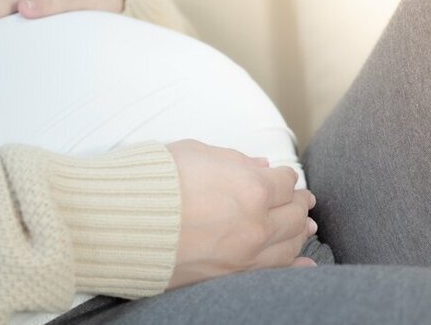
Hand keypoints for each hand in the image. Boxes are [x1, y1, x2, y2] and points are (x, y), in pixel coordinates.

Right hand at [165, 139, 317, 289]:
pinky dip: (296, 266)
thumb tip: (259, 165)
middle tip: (302, 200)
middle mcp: (257, 224)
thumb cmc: (156, 181)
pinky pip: (275, 273)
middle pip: (293, 213)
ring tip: (305, 226)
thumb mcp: (198, 153)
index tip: (281, 177)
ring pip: (289, 243)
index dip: (283, 177)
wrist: (123, 222)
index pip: (284, 182)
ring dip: (299, 232)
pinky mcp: (231, 277)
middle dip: (298, 203)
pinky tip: (307, 262)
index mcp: (253, 188)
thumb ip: (235, 160)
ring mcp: (246, 255)